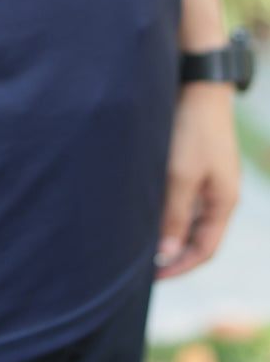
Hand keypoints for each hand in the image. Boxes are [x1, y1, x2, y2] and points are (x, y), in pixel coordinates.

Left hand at [155, 82, 240, 278]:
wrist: (198, 85)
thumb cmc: (192, 129)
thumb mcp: (181, 175)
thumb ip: (175, 215)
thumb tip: (168, 253)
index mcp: (224, 202)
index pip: (205, 249)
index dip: (180, 266)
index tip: (153, 277)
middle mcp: (219, 195)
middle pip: (197, 236)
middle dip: (172, 252)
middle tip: (141, 263)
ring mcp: (209, 179)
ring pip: (188, 217)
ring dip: (167, 229)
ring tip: (138, 239)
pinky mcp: (196, 164)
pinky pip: (182, 198)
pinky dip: (166, 208)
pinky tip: (144, 209)